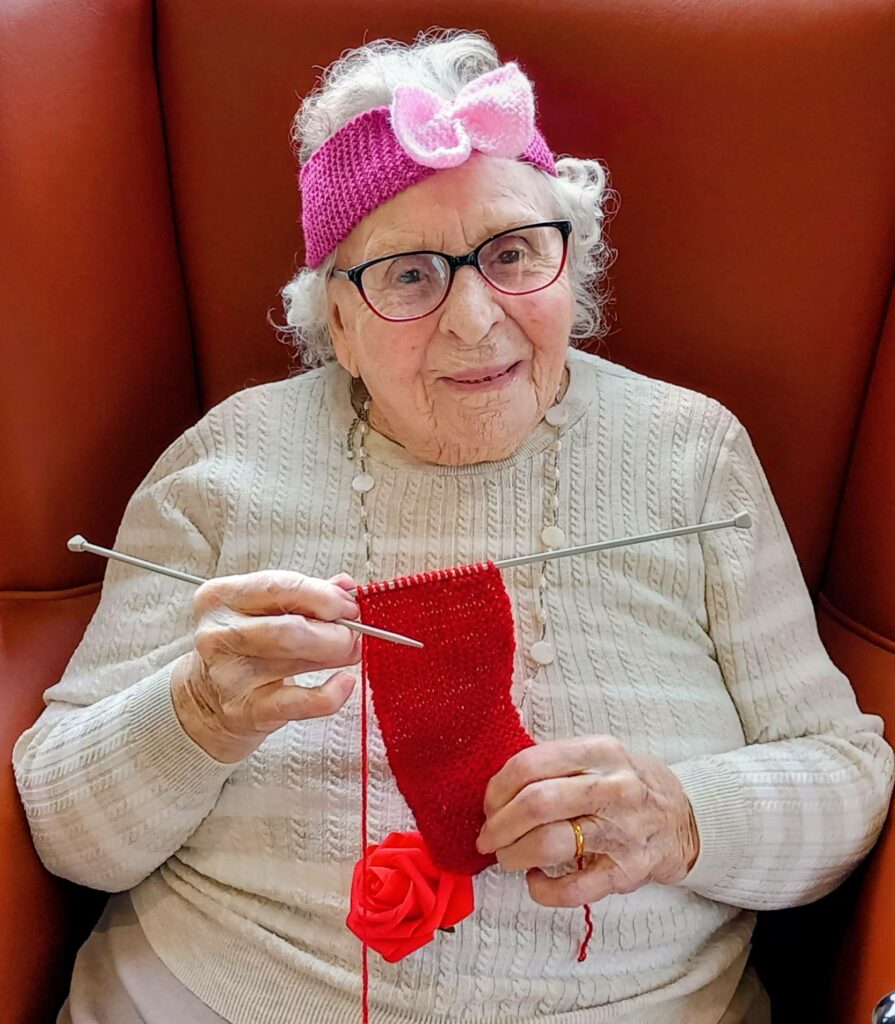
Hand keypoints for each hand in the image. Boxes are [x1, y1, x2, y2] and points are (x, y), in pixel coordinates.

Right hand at [171, 570, 361, 762]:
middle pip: (290, 627)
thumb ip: (305, 594)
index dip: (324, 596)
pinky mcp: (247, 710)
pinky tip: (344, 683)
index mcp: (221, 598)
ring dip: (336, 654)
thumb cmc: (244, 644)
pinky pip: (302, 703)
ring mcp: (230, 675)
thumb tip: (347, 587)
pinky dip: (332, 693)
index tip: (348, 605)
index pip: (279, 587)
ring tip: (350, 651)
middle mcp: (219, 634)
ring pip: (297, 659)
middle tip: (354, 633)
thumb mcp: (262, 609)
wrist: (206, 697)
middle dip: (335, 630)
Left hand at [475, 735, 699, 906]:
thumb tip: (498, 788)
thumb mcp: (599, 756)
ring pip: (550, 844)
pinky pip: (573, 888)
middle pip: (536, 803)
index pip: (531, 764)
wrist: (685, 819)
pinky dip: (543, 889)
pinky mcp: (626, 872)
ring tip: (507, 857)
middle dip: (499, 824)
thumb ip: (555, 764)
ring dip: (514, 854)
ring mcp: (621, 832)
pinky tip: (535, 881)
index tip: (489, 804)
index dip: (498, 787)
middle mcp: (613, 788)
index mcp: (600, 752)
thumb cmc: (627, 784)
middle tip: (488, 836)